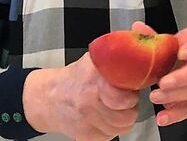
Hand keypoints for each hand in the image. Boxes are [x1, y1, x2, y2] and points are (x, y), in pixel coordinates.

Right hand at [24, 54, 138, 140]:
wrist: (50, 97)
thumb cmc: (76, 78)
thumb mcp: (94, 61)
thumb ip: (115, 59)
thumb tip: (136, 52)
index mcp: (94, 83)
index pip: (125, 99)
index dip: (132, 94)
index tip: (131, 89)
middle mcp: (89, 104)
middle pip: (128, 115)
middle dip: (131, 107)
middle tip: (126, 99)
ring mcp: (87, 123)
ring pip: (122, 127)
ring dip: (123, 118)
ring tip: (116, 107)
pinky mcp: (85, 137)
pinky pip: (110, 135)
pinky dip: (111, 128)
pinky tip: (105, 116)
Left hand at [134, 21, 186, 126]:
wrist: (181, 76)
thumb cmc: (172, 56)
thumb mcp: (164, 45)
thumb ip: (152, 37)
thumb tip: (137, 27)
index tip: (182, 52)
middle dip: (184, 76)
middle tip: (163, 82)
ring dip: (177, 95)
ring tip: (155, 97)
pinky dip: (176, 114)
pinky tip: (162, 117)